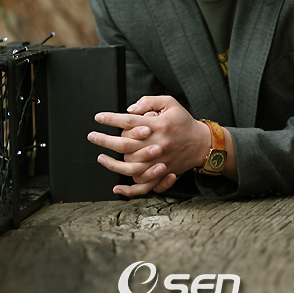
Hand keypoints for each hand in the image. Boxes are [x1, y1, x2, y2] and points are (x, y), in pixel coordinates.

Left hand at [87, 96, 210, 196]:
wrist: (202, 144)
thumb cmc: (183, 122)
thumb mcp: (171, 103)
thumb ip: (149, 102)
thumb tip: (129, 110)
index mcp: (159, 125)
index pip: (129, 121)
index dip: (111, 119)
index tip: (98, 117)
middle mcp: (158, 144)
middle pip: (125, 144)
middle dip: (104, 140)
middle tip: (91, 135)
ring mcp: (159, 162)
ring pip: (130, 167)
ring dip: (112, 163)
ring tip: (100, 157)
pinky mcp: (162, 174)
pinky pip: (143, 186)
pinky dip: (129, 190)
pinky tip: (116, 188)